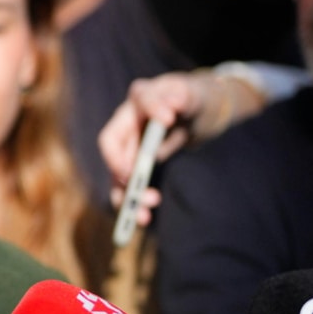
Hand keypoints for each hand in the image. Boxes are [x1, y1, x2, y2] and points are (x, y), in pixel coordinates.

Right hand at [99, 71, 263, 224]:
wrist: (197, 115)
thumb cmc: (193, 99)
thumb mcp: (193, 94)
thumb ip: (183, 96)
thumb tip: (172, 103)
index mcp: (141, 98)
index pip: (140, 100)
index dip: (150, 112)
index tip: (169, 119)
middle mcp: (128, 123)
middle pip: (115, 150)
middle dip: (126, 174)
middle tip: (146, 190)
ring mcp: (130, 146)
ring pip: (119, 175)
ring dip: (127, 197)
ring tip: (143, 216)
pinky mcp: (136, 165)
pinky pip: (129, 186)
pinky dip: (134, 203)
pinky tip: (143, 218)